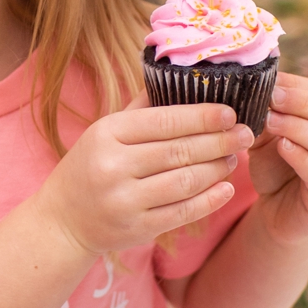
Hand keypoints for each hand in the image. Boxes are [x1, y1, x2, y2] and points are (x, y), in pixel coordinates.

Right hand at [39, 98, 251, 258]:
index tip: (230, 113)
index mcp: (105, 134)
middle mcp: (113, 166)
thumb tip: (182, 79)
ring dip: (218, 168)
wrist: (62, 222)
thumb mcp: (103, 133)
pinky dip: (210, 199)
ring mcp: (125, 200)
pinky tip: (225, 187)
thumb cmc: (89, 169)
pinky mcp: (137, 227)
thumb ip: (140, 110)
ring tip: (234, 158)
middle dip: (220, 141)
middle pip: (180, 150)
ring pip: (187, 180)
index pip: (164, 120)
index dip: (203, 116)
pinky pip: (184, 211)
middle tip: (245, 134)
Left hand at [246, 73, 307, 246]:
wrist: (277, 213)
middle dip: (302, 104)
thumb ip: (264, 113)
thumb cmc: (275, 169)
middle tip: (272, 97)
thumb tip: (253, 81)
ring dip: (300, 129)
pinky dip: (303, 158)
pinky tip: (283, 147)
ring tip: (271, 121)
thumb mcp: (267, 136)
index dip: (298, 86)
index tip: (269, 80)